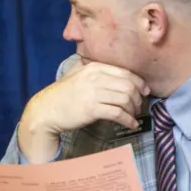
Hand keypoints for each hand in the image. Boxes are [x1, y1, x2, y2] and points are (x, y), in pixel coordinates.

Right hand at [18, 61, 148, 162]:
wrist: (46, 111)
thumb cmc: (61, 95)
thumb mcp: (75, 74)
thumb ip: (90, 66)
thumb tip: (109, 68)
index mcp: (94, 67)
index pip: (125, 72)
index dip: (139, 83)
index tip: (144, 91)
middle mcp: (95, 77)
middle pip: (129, 86)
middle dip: (139, 98)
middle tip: (140, 106)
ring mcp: (93, 93)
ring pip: (126, 99)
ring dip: (134, 109)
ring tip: (134, 116)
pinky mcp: (92, 109)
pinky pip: (118, 113)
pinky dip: (128, 120)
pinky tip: (131, 124)